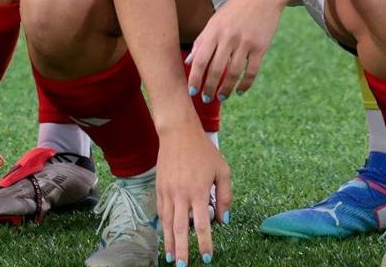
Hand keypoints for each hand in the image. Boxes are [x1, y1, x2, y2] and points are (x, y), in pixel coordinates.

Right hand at [155, 128, 229, 264]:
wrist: (178, 133)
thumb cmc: (203, 151)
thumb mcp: (223, 171)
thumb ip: (225, 196)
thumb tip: (224, 220)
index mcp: (199, 191)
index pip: (202, 225)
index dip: (205, 243)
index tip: (208, 257)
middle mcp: (181, 194)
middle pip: (180, 229)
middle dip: (182, 250)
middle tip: (183, 266)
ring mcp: (168, 191)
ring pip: (167, 223)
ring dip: (169, 242)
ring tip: (171, 258)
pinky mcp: (159, 187)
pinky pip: (161, 211)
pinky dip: (163, 226)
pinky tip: (166, 237)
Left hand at [185, 0, 281, 101]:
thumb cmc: (235, 9)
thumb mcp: (215, 20)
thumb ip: (202, 40)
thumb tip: (189, 61)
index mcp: (214, 30)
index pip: (200, 59)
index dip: (195, 77)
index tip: (191, 91)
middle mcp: (228, 37)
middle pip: (215, 69)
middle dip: (208, 87)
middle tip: (205, 99)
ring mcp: (245, 43)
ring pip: (233, 73)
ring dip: (226, 88)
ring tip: (221, 97)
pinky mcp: (261, 47)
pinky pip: (252, 71)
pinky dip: (245, 84)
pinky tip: (239, 91)